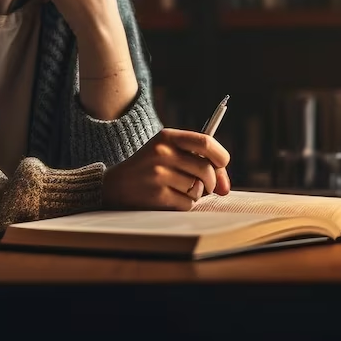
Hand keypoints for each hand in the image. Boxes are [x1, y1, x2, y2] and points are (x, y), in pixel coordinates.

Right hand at [102, 129, 232, 210]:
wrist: (115, 185)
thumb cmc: (150, 168)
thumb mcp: (168, 152)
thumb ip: (198, 161)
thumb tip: (224, 187)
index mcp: (168, 136)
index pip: (206, 142)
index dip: (221, 156)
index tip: (222, 164)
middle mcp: (163, 153)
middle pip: (206, 169)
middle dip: (211, 181)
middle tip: (205, 185)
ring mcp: (159, 174)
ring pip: (198, 188)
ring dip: (196, 194)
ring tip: (181, 189)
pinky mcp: (157, 195)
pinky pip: (187, 203)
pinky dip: (185, 204)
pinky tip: (171, 198)